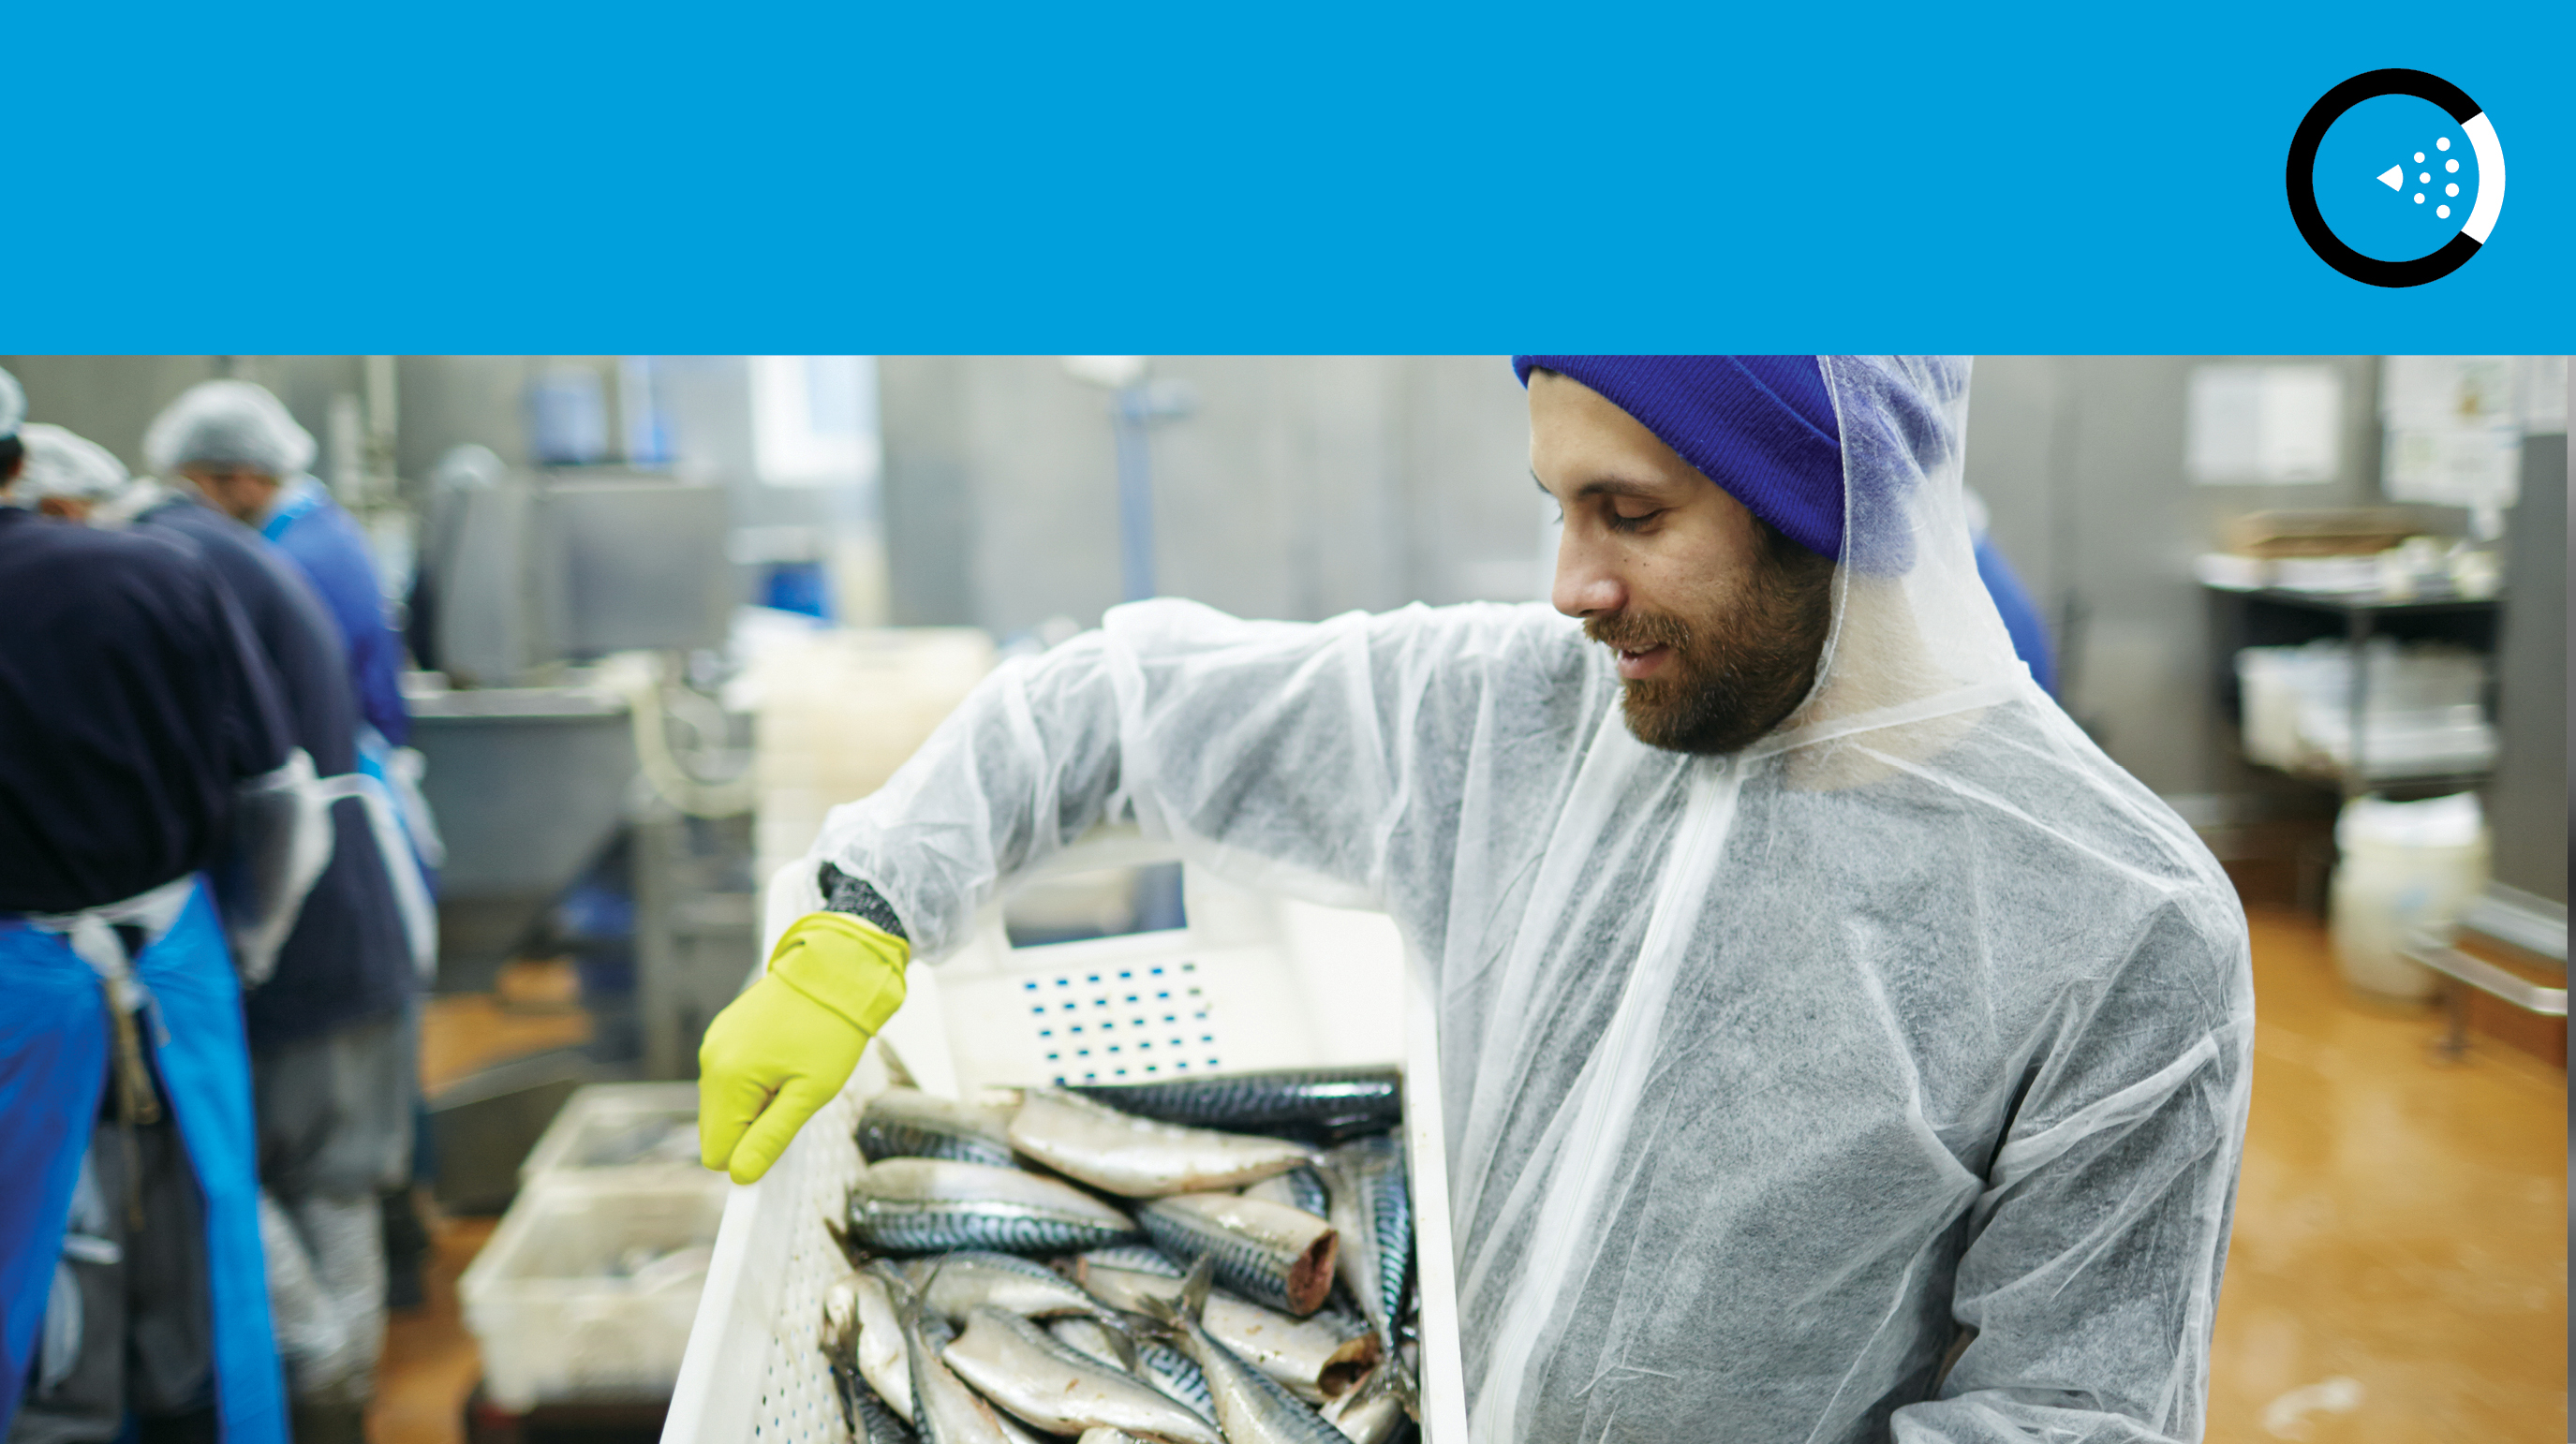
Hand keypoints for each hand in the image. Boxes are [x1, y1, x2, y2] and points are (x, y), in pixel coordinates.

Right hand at [698, 912, 908, 1183]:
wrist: (836, 968)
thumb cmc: (831, 1030)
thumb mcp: (810, 1093)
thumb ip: (771, 1138)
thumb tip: (739, 1177)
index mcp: (727, 1079)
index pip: (717, 1153)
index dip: (752, 1152)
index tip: (785, 1130)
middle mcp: (710, 1060)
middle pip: (718, 1129)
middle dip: (754, 1126)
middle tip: (794, 1096)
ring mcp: (715, 1042)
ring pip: (726, 1103)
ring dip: (757, 1102)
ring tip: (793, 1071)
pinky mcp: (726, 1030)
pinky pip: (732, 1075)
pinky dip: (756, 1078)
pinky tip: (786, 1054)